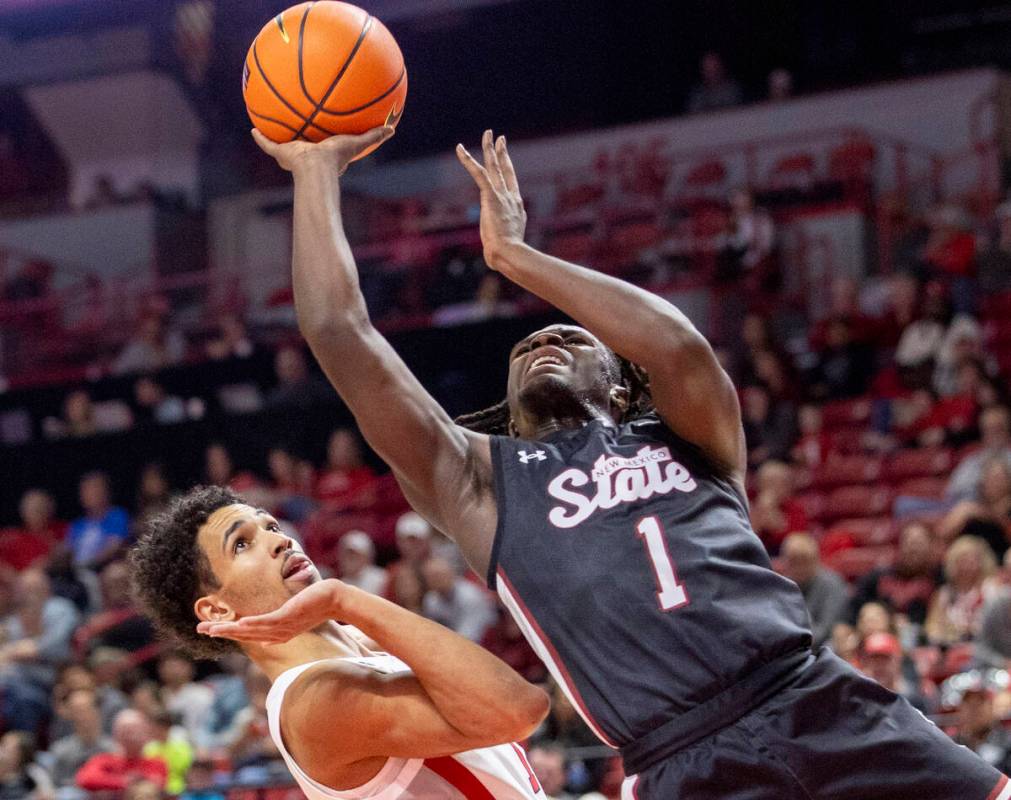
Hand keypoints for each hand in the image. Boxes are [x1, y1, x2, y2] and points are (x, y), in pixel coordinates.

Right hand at [197, 579, 350, 643]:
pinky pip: (268, 622)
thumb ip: (277, 629)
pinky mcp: (289, 617)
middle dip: (221, 631)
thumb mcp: (293, 619)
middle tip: (199, 629)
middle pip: (244, 635)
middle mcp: (276, 634)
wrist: (334, 600)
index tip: (208, 629)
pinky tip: (239, 624)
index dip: (227, 633)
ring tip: (212, 627)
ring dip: (230, 629)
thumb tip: (264, 642)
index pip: (247, 635)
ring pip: (252, 630)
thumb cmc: (315, 606)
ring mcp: (282, 627)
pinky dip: (253, 624)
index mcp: (275, 634)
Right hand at [252, 126, 393, 174]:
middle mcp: (306, 154)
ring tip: (270, 122)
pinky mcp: (280, 152)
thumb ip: (375, 135)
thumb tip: (393, 128)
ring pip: (282, 144)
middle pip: (301, 143)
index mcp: (323, 154)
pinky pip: (267, 144)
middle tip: (297, 124)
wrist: (317, 167)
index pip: (323, 145)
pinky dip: (260, 138)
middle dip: (299, 136)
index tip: (324, 130)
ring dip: (276, 135)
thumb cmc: (337, 158)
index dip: (324, 138)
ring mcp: (292, 154)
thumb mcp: (358, 143)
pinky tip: (253, 128)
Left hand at [456, 129, 526, 269]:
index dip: (508, 169)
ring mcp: (502, 195)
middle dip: (502, 153)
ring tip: (488, 133)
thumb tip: (495, 256)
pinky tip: (460, 149)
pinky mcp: (490, 196)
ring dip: (490, 149)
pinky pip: (478, 173)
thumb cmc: (507, 255)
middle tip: (499, 138)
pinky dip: (468, 160)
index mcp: (516, 206)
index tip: (505, 159)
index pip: (511, 183)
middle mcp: (511, 197)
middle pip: (505, 169)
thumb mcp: (506, 244)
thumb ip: (501, 241)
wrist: (510, 253)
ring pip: (494, 166)